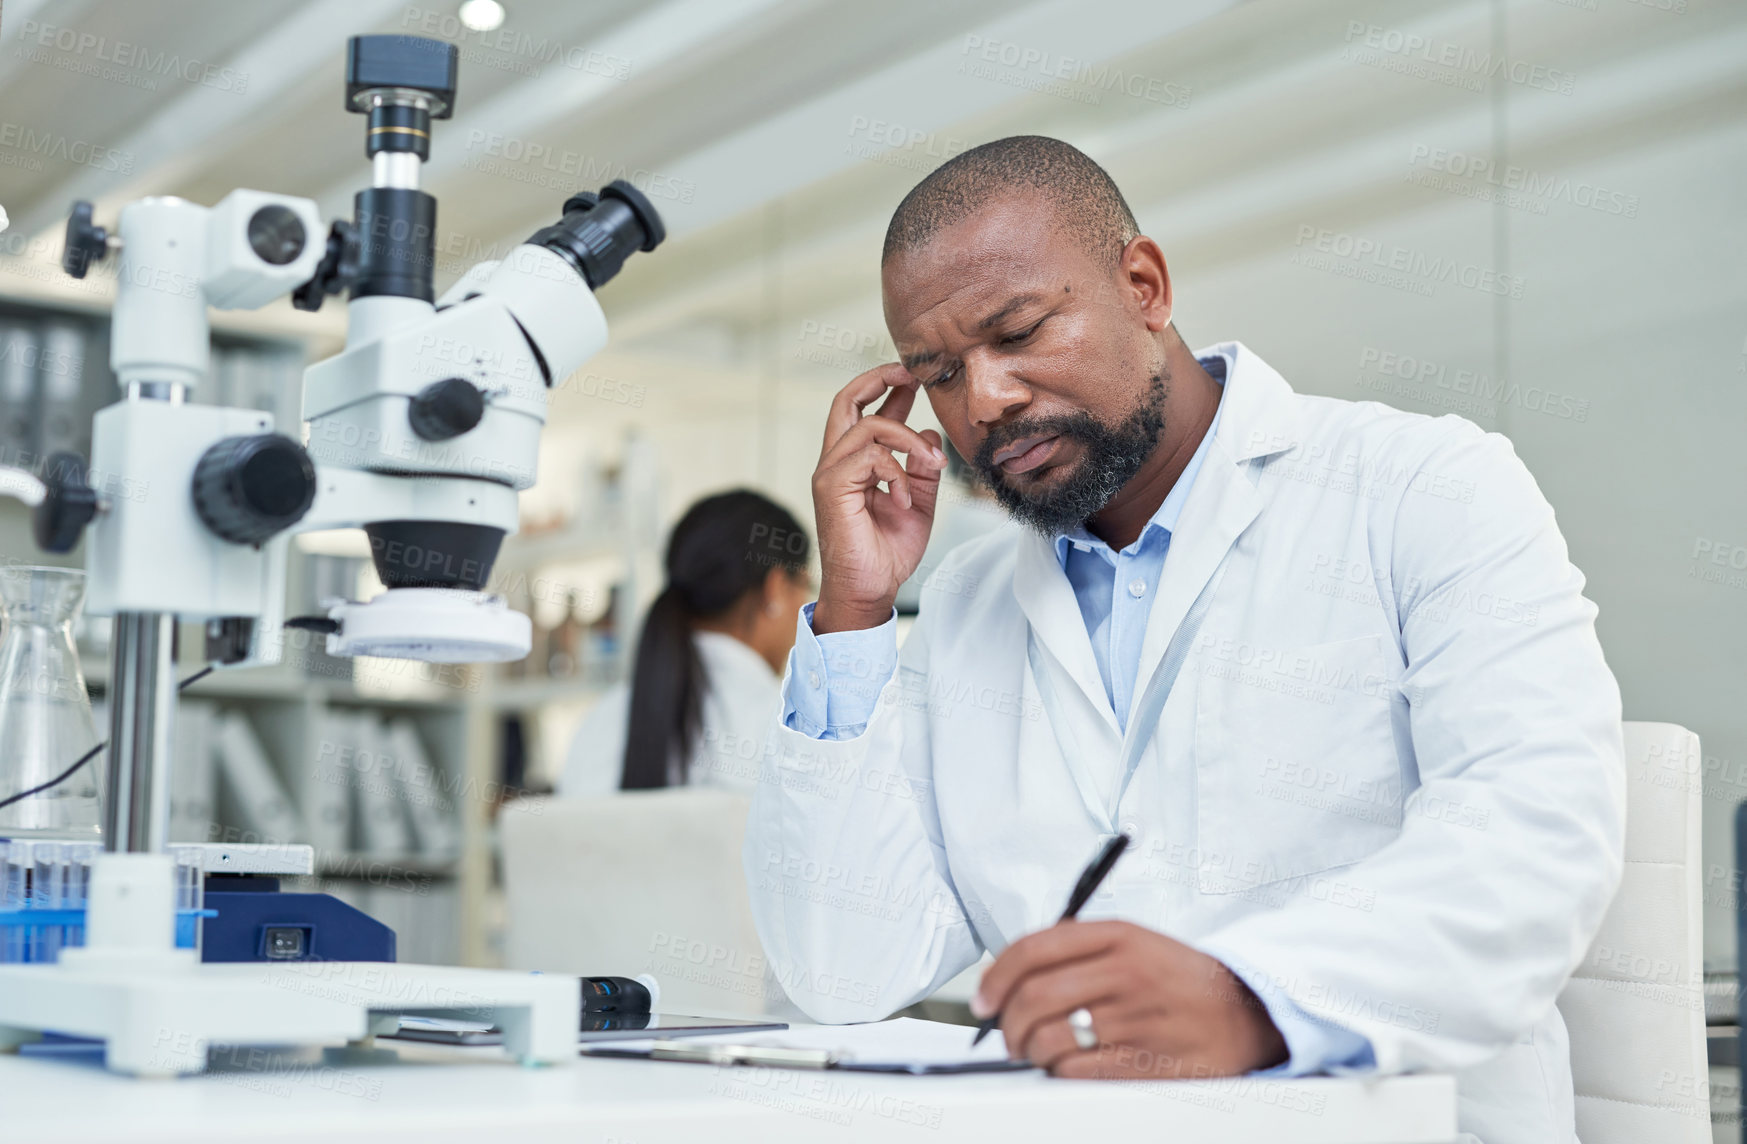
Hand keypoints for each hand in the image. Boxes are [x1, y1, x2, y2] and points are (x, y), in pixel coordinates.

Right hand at [811, 362, 946, 633]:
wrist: (871, 590)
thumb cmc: (887, 553)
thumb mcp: (918, 502)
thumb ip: (922, 469)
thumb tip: (930, 436)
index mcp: (856, 463)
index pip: (864, 411)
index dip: (887, 387)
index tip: (914, 376)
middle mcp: (837, 462)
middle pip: (846, 400)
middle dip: (880, 378)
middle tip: (912, 374)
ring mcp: (831, 473)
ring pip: (869, 427)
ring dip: (909, 440)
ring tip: (931, 465)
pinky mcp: (832, 488)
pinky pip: (870, 458)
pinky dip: (898, 473)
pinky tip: (907, 499)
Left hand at [973, 920, 1287, 1078]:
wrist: (1245, 1012)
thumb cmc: (1177, 980)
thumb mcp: (1133, 944)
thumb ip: (1075, 951)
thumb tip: (1005, 977)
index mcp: (1118, 935)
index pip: (1035, 947)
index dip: (996, 976)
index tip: (983, 998)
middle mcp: (1125, 972)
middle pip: (1034, 996)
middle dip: (1007, 1021)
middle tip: (1006, 1033)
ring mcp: (1136, 1018)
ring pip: (1049, 1037)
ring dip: (1030, 1051)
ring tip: (1036, 1052)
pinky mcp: (1146, 1061)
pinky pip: (1075, 1070)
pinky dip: (1058, 1072)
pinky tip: (1067, 1066)